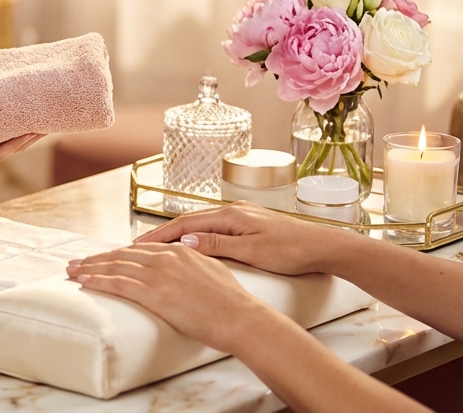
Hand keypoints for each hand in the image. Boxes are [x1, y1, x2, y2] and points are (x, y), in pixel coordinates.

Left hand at [67, 242, 278, 353]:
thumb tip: (185, 271)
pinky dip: (97, 280)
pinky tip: (83, 281)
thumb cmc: (231, 303)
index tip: (102, 257)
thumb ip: (194, 266)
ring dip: (90, 268)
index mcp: (180, 250)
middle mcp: (166, 257)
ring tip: (72, 270)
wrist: (239, 317)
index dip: (117, 253)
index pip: (139, 249)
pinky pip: (117, 283)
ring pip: (115, 266)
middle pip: (121, 254)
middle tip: (77, 261)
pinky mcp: (154, 292)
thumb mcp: (213, 272)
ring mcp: (158, 273)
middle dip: (96, 258)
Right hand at [134, 201, 352, 275]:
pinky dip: (194, 234)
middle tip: (137, 246)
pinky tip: (190, 243)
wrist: (325, 247)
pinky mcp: (249, 223)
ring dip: (177, 233)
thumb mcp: (252, 252)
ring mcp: (241, 215)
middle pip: (188, 220)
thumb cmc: (293, 251)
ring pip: (200, 223)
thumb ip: (217, 245)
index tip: (137, 245)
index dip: (159, 235)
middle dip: (161, 233)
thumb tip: (184, 241)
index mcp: (231, 216)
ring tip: (157, 246)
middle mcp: (233, 210)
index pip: (184, 224)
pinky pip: (213, 227)